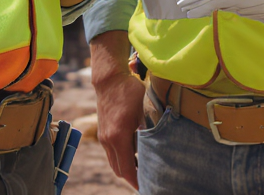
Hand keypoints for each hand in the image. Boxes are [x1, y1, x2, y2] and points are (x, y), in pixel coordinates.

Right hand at [91, 31, 145, 188]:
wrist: (109, 79)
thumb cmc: (129, 91)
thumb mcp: (143, 109)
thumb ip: (149, 128)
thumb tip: (161, 143)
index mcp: (119, 137)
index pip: (127, 169)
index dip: (136, 180)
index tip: (146, 186)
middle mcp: (108, 141)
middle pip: (119, 170)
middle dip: (131, 177)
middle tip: (146, 179)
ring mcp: (103, 137)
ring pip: (113, 162)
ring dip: (125, 167)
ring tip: (141, 167)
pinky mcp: (102, 132)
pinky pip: (111, 153)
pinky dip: (120, 157)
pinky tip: (133, 152)